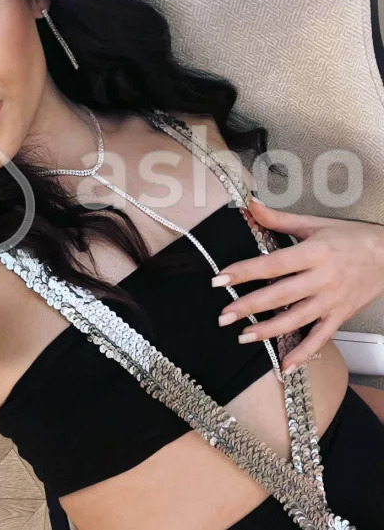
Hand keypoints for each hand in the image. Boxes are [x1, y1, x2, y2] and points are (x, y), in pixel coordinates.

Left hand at [214, 198, 383, 371]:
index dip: (246, 271)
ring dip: (268, 330)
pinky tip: (285, 365)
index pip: (273, 263)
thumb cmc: (350, 237)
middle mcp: (322, 278)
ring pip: (297, 319)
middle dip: (249, 305)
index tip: (221, 278)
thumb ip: (279, 219)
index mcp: (314, 252)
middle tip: (224, 315)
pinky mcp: (341, 316)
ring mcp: (332, 300)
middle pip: (281, 294)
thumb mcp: (314, 224)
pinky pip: (320, 338)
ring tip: (243, 336)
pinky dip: (303, 353)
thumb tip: (250, 205)